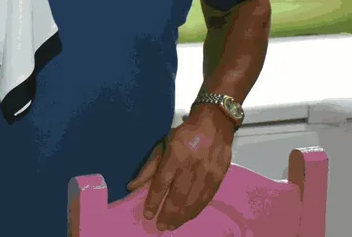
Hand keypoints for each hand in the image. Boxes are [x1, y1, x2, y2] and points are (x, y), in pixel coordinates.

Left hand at [126, 106, 234, 230]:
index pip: (162, 183)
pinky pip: (205, 200)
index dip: (154, 200)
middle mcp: (192, 166)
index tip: (148, 214)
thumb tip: (132, 186)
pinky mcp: (219, 178)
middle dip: (168, 214)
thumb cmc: (184, 134)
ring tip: (171, 226)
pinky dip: (195, 211)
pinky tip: (186, 217)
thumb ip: (149, 167)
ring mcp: (208, 173)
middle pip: (178, 196)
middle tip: (160, 226)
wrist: (215, 125)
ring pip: (193, 201)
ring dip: (181, 217)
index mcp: (176, 155)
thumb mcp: (162, 145)